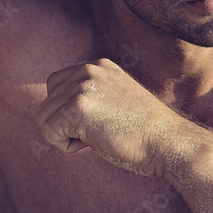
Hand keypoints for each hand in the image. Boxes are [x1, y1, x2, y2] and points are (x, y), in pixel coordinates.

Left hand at [36, 58, 189, 176]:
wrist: (169, 142)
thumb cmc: (146, 132)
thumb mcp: (116, 100)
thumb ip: (91, 95)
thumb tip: (57, 113)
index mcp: (97, 66)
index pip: (55, 86)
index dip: (68, 112)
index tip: (98, 122)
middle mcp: (87, 70)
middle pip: (46, 103)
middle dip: (66, 126)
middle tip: (100, 132)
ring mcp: (81, 87)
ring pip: (44, 119)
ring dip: (66, 136)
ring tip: (98, 137)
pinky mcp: (76, 108)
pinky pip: (48, 133)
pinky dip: (66, 147)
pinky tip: (94, 143)